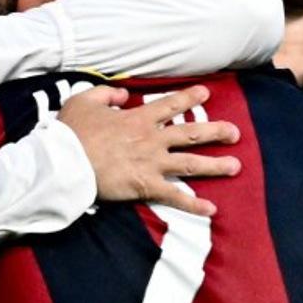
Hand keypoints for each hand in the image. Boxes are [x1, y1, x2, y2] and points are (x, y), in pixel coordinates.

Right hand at [59, 84, 240, 217]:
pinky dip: (194, 204)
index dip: (189, 98)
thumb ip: (105, 94)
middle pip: (191, 133)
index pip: (170, 105)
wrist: (66, 161)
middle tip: (235, 133)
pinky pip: (174, 196)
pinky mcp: (146, 185)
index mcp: (138, 118)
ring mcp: (152, 163)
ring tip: (236, 166)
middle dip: (216, 131)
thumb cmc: (71, 133)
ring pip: (191, 163)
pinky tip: (212, 209)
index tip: (206, 93)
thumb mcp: (83, 101)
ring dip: (215, 165)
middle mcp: (152, 139)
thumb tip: (121, 93)